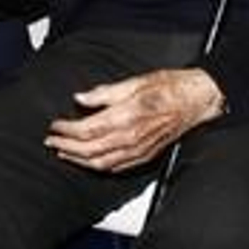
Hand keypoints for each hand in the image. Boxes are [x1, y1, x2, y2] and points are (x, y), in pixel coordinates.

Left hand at [44, 69, 225, 171]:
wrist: (197, 100)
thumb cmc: (172, 87)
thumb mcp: (136, 81)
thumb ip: (105, 93)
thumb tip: (81, 98)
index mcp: (126, 116)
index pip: (87, 130)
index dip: (66, 130)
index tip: (55, 126)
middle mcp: (131, 137)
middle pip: (89, 150)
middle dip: (66, 147)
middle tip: (51, 142)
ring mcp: (138, 150)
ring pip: (101, 163)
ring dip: (79, 160)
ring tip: (64, 154)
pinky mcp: (145, 156)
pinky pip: (117, 168)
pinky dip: (98, 166)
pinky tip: (90, 162)